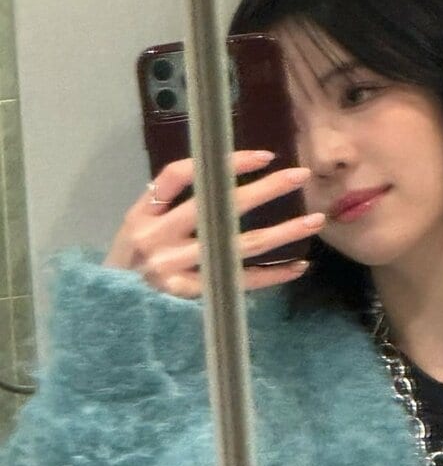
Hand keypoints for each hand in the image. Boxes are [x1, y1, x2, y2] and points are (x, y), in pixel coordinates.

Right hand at [103, 150, 324, 297]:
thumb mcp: (135, 227)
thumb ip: (167, 204)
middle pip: (218, 206)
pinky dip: (271, 274)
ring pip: (238, 246)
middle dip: (264, 189)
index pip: (182, 176)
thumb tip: (218, 176)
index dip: (223, 163)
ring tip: (314, 221)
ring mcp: (174, 269)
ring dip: (282, 232)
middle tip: (300, 176)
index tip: (263, 156)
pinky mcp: (190, 297)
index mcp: (143, 213)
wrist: (106, 309)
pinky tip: (297, 267)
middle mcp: (158, 238)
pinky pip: (239, 282)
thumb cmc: (128, 265)